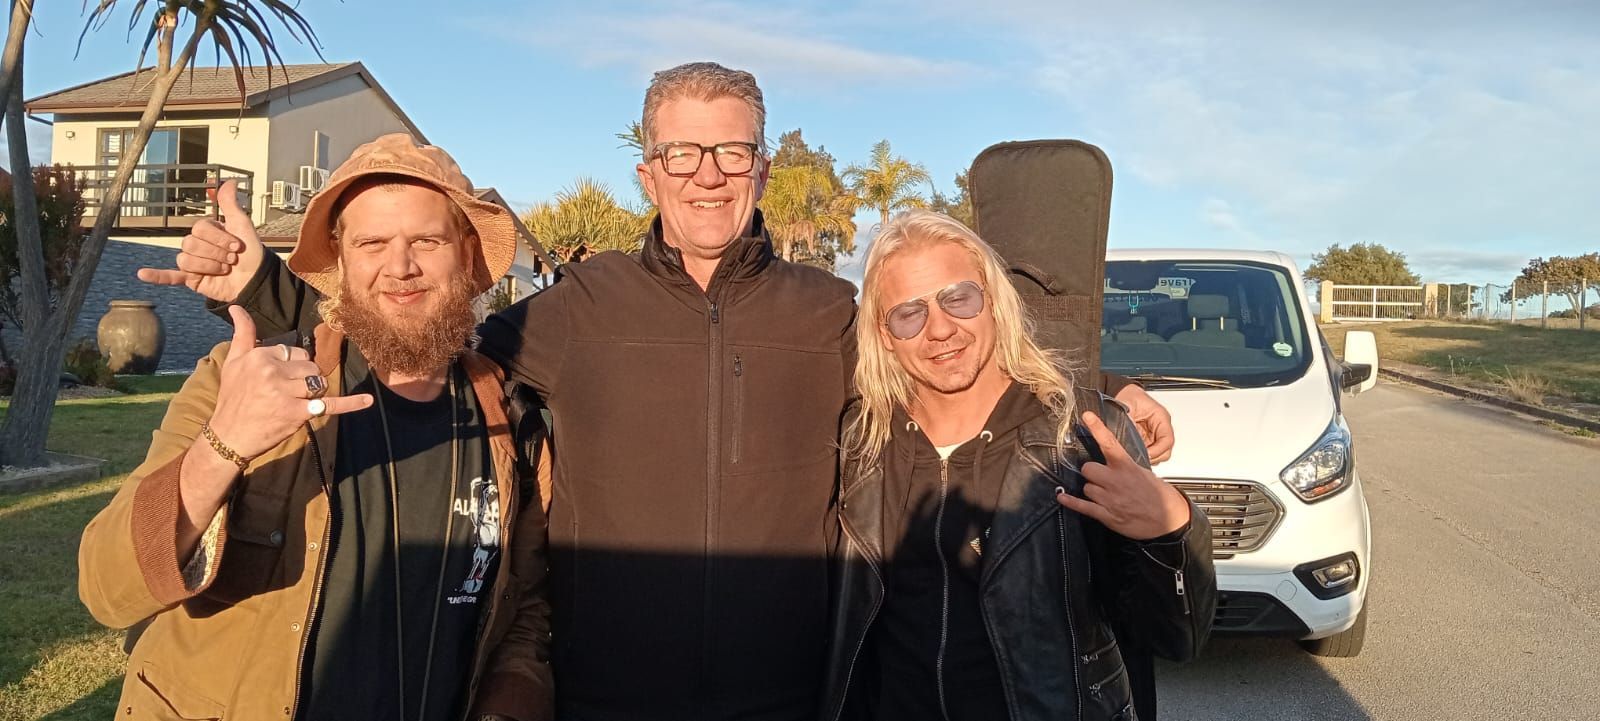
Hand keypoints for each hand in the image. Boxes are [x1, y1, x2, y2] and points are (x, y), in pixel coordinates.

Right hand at [137, 179, 264, 301]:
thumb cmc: (251, 253)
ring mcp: (193, 262)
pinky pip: (170, 276)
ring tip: (224, 269)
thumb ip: (230, 204)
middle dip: (215, 253)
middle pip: (190, 243)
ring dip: (209, 266)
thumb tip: (230, 181)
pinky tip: (143, 274)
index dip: (219, 238)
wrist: (256, 281)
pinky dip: (157, 276)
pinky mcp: (191, 279)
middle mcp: (197, 245)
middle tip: (232, 260)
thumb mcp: (242, 225)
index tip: (237, 246)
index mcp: (206, 231)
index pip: (200, 228)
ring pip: (185, 260)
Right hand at [205, 306, 372, 462]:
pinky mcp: (297, 413)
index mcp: (260, 356)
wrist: (229, 436)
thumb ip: (243, 333)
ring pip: (319, 383)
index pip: (295, 352)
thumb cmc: (233, 398)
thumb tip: (238, 307)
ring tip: (294, 403)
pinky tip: (368, 400)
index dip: (292, 366)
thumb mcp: (233, 362)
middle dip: (304, 379)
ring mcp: (286, 393)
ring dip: (313, 393)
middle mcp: (273, 371)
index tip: (278, 379)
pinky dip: (351, 403)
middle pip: (310, 367)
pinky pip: (330, 405)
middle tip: (285, 393)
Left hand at [1055, 411, 1189, 540]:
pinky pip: (1082, 506)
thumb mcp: (1145, 474)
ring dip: (1091, 489)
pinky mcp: (1106, 515)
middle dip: (1091, 472)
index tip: (1087, 416)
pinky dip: (1071, 502)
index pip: (1110, 443)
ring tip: (1104, 494)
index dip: (1097, 428)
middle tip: (1099, 476)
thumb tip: (1111, 462)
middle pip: (1087, 468)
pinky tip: (1063, 497)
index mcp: (1127, 467)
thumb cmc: (1159, 497)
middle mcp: (1116, 481)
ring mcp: (1110, 499)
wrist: (1169, 520)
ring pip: (1086, 487)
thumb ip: (1125, 466)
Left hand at [1114, 382, 1173, 464]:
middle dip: (1154, 457)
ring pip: (1159, 454)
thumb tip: (1125, 440)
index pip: (1167, 440)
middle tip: (1139, 459)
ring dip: (1149, 458)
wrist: (1121, 393)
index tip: (1146, 455)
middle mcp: (1161, 427)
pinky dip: (1143, 456)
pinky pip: (1150, 452)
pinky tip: (1133, 456)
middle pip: (1166, 450)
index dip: (1157, 451)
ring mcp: (1155, 435)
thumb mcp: (1125, 408)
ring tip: (1135, 458)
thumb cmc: (1126, 396)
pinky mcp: (1147, 440)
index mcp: (1161, 417)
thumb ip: (1127, 424)